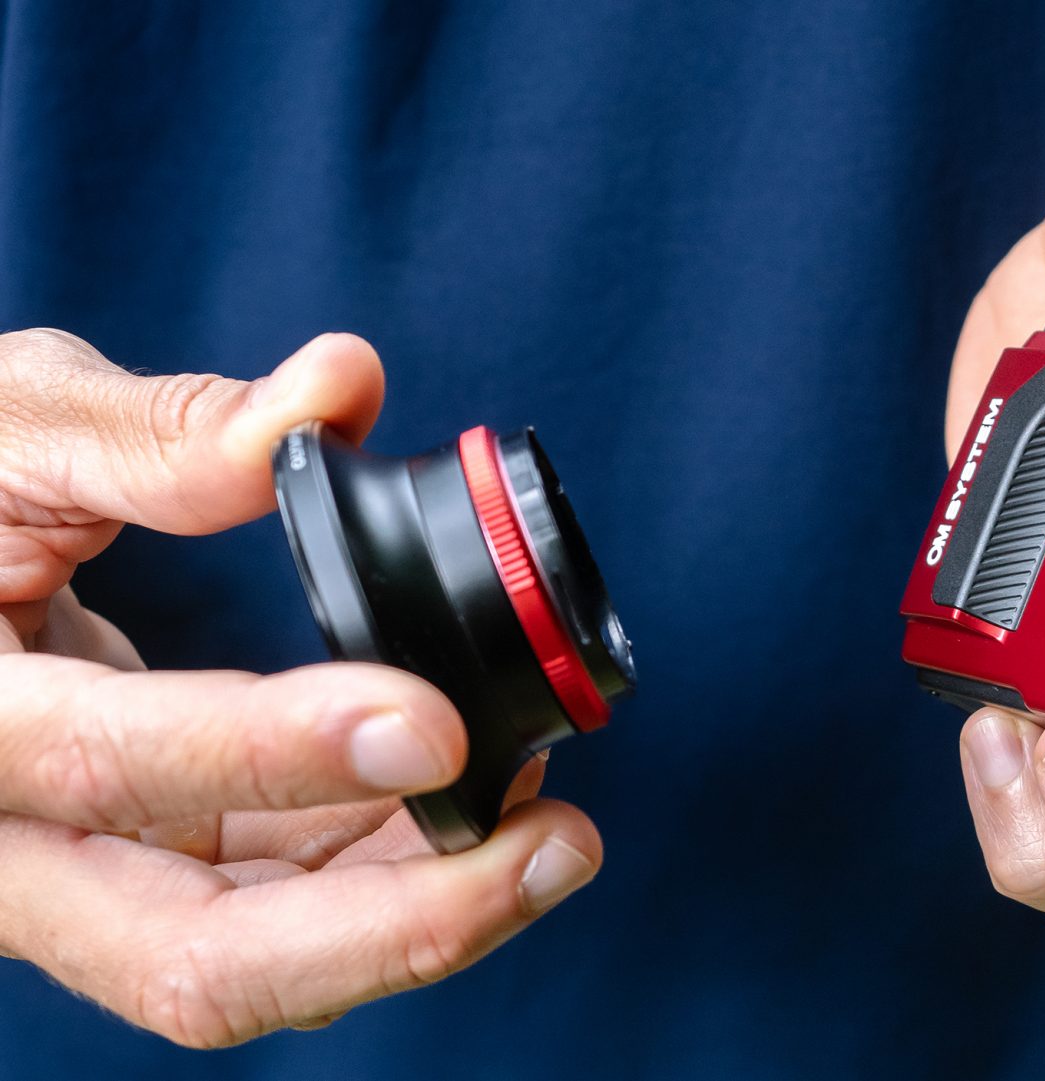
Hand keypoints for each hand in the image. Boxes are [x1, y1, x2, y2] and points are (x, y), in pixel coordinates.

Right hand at [0, 329, 601, 1044]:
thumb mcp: (12, 431)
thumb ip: (165, 429)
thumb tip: (339, 389)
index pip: (106, 764)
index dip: (274, 751)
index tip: (435, 723)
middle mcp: (5, 846)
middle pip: (196, 960)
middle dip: (398, 927)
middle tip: (558, 845)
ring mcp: (81, 884)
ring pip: (258, 963)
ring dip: (425, 910)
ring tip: (551, 822)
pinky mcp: (148, 877)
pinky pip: (279, 912)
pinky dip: (391, 872)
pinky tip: (482, 797)